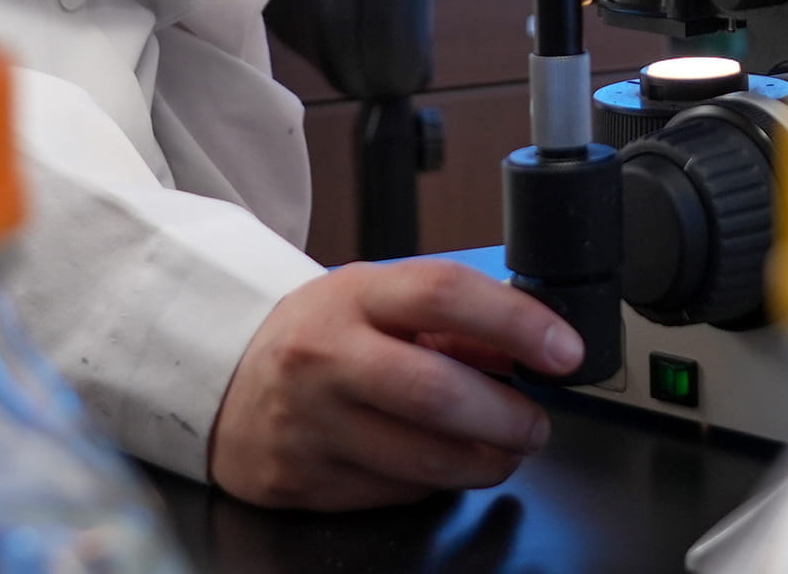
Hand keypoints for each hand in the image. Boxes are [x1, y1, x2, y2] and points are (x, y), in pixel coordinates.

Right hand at [209, 260, 584, 509]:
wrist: (223, 383)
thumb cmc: (317, 337)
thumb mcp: (376, 301)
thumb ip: (451, 322)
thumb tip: (530, 347)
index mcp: (352, 297)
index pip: (444, 294)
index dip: (516, 323)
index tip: (564, 351)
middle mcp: (325, 358)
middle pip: (437, 392)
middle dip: (508, 417)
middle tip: (536, 423)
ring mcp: (309, 425)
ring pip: (422, 460)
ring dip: (484, 462)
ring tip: (504, 450)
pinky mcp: (302, 481)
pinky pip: (392, 494)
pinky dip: (432, 484)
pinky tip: (439, 465)